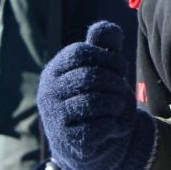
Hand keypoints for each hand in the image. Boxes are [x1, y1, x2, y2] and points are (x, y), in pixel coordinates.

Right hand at [36, 21, 155, 169]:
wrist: (96, 140)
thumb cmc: (101, 95)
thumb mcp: (105, 67)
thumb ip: (106, 45)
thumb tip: (104, 29)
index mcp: (55, 71)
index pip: (80, 52)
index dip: (108, 58)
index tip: (120, 68)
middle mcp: (48, 93)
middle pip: (89, 76)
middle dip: (116, 82)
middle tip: (122, 90)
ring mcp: (53, 117)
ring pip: (93, 102)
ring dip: (116, 103)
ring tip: (118, 105)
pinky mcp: (66, 140)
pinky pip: (97, 127)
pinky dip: (114, 125)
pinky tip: (112, 126)